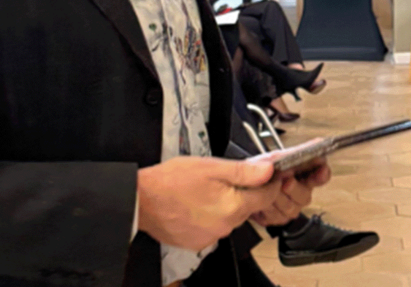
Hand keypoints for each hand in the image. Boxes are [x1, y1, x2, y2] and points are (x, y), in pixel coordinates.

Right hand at [136, 156, 280, 250]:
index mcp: (233, 206)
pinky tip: (198, 204)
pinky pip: (215, 228)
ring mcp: (212, 237)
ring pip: (231, 217)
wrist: (141, 201)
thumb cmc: (170, 182)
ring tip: (207, 190)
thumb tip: (269, 170)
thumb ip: (244, 171)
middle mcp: (225, 226)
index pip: (266, 196)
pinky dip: (212, 216)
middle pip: (248, 207)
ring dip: (227, 204)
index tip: (268, 174)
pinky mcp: (199, 242)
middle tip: (227, 177)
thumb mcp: (211, 167)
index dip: (269, 182)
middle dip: (244, 192)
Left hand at [246, 144, 331, 226]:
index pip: (321, 175)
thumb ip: (297, 151)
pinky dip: (268, 208)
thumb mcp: (277, 156)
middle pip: (306, 196)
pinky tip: (263, 201)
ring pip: (292, 208)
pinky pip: (278, 217)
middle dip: (293, 189)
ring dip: (277, 198)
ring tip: (268, 189)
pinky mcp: (278, 218)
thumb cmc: (258, 169)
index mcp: (303, 175)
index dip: (323, 174)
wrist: (241, 185)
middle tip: (285, 182)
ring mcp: (290, 206)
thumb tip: (318, 142)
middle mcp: (299, 192)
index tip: (321, 171)